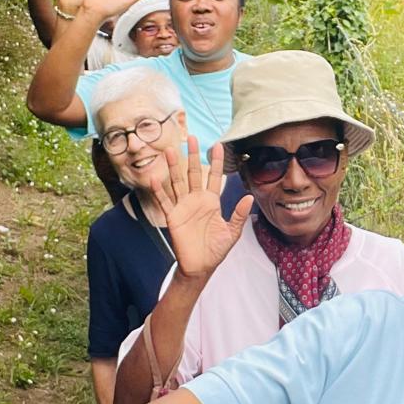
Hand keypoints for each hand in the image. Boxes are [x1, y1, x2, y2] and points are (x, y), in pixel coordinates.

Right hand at [151, 139, 253, 279]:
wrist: (201, 266)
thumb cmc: (216, 249)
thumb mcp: (232, 232)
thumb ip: (239, 215)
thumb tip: (248, 197)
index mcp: (212, 202)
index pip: (214, 177)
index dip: (215, 162)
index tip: (218, 145)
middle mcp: (196, 200)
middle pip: (193, 173)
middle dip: (193, 156)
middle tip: (191, 137)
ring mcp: (183, 207)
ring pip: (177, 182)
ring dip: (174, 167)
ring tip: (171, 150)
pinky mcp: (172, 217)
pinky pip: (164, 201)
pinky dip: (159, 190)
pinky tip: (154, 178)